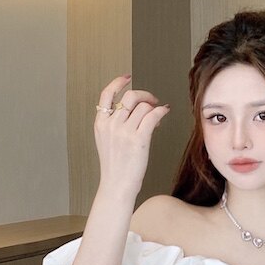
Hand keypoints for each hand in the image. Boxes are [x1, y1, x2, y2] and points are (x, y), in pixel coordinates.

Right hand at [95, 75, 170, 196]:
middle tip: (151, 100)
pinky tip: (164, 112)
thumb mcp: (106, 141)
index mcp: (101, 124)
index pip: (107, 94)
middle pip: (130, 97)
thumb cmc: (115, 167)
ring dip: (153, 106)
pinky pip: (153, 115)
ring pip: (143, 106)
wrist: (117, 185)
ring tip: (157, 114)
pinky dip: (161, 111)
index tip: (127, 78)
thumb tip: (133, 110)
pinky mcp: (138, 139)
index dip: (118, 83)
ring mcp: (124, 132)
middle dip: (144, 95)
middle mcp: (111, 125)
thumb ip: (113, 124)